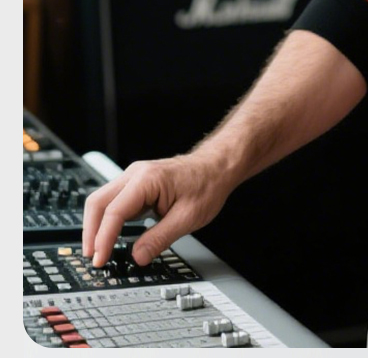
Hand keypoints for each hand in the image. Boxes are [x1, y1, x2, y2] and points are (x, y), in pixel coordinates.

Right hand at [82, 148, 232, 267]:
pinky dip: (107, 222)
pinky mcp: (136, 187)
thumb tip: (138, 257)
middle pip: (98, 202)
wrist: (217, 167)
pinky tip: (108, 238)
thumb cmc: (207, 185)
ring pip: (102, 201)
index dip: (104, 238)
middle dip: (90, 231)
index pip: (114, 211)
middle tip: (93, 258)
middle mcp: (135, 175)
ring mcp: (134, 179)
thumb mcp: (188, 218)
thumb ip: (160, 239)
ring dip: (96, 227)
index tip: (100, 260)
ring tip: (98, 253)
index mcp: (146, 179)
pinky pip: (114, 203)